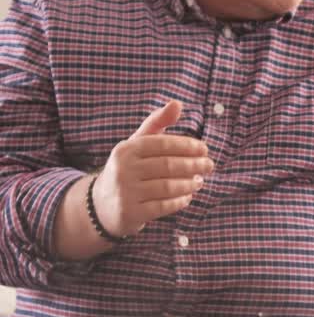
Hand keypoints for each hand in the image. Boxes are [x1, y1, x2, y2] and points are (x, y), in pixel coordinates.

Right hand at [93, 100, 211, 236]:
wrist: (101, 205)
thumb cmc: (129, 168)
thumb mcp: (137, 144)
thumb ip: (157, 123)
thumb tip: (177, 103)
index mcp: (126, 149)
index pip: (162, 144)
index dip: (187, 146)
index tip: (204, 149)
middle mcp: (123, 170)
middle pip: (168, 166)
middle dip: (194, 165)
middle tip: (210, 165)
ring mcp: (125, 193)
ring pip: (168, 187)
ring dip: (189, 184)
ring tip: (200, 181)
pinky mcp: (130, 213)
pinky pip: (163, 206)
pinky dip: (180, 201)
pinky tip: (188, 196)